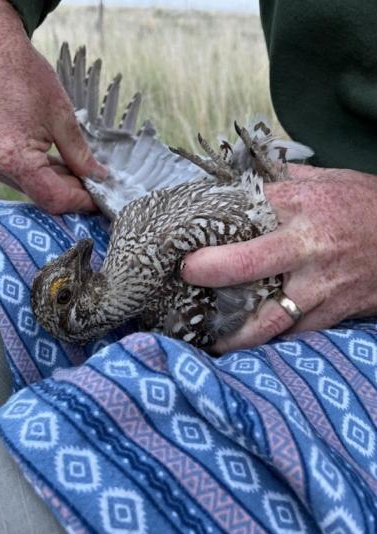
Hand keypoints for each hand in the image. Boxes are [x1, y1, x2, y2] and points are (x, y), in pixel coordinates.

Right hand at [0, 0, 105, 212]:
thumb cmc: (20, 72)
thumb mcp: (61, 114)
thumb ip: (80, 154)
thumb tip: (98, 177)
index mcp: (13, 157)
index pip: (54, 199)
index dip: (81, 202)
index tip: (100, 198)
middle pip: (41, 195)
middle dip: (70, 190)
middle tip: (92, 179)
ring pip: (28, 186)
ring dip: (53, 180)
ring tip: (73, 163)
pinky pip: (13, 174)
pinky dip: (35, 170)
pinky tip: (50, 156)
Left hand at [182, 165, 376, 352]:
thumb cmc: (364, 206)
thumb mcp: (327, 180)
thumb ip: (282, 181)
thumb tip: (237, 183)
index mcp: (302, 206)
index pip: (246, 211)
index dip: (213, 222)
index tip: (183, 235)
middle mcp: (308, 248)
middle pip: (247, 264)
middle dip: (210, 272)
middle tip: (183, 278)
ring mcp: (320, 286)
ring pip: (269, 319)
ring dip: (235, 333)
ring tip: (209, 340)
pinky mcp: (333, 313)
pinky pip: (294, 334)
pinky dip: (269, 342)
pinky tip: (246, 345)